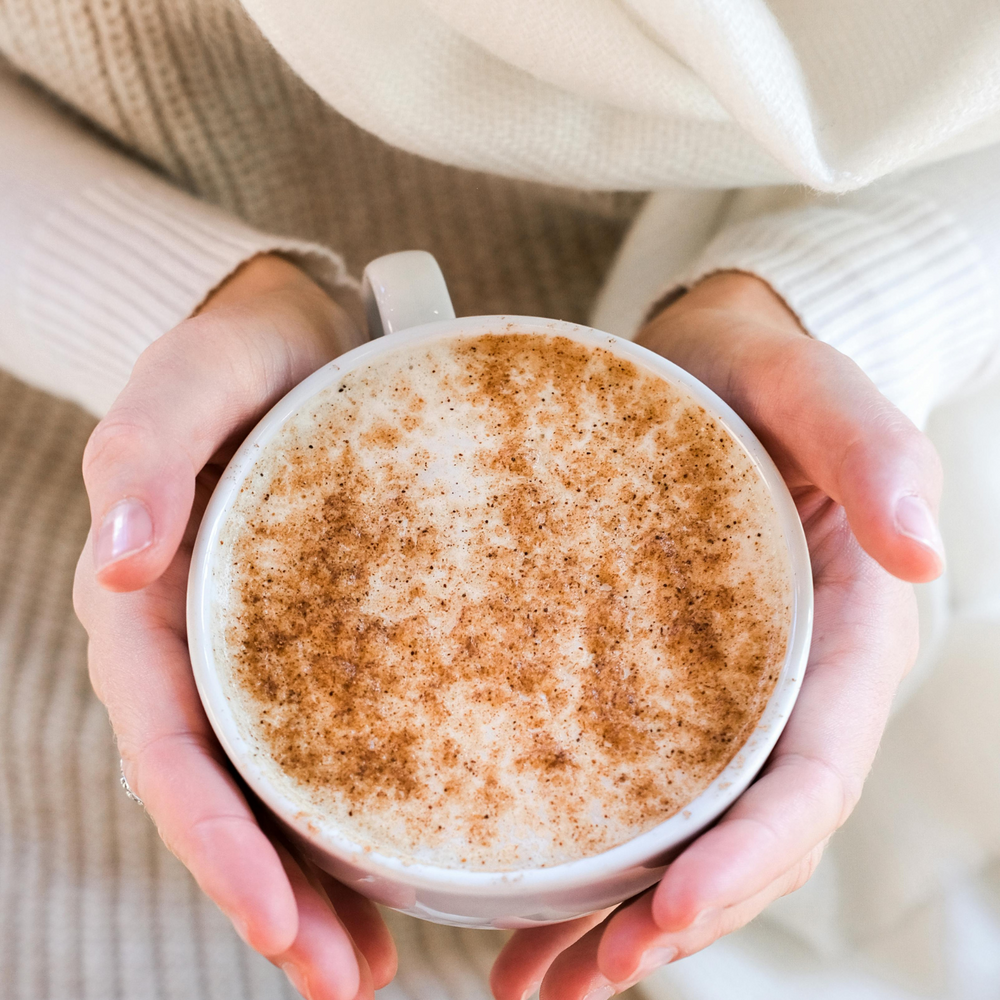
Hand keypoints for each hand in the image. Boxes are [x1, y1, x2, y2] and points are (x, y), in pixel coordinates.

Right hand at [73, 254, 394, 999]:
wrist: (297, 329)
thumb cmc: (237, 353)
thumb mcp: (187, 382)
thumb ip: (146, 456)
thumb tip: (116, 557)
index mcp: (154, 609)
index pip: (173, 750)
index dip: (215, 845)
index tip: (277, 924)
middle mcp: (201, 648)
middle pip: (223, 798)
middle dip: (273, 900)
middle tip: (343, 983)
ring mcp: (259, 650)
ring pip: (273, 790)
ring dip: (313, 885)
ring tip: (369, 967)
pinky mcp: (321, 638)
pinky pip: (329, 739)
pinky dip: (353, 812)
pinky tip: (401, 864)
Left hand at [491, 271, 943, 998]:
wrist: (702, 364)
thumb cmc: (762, 374)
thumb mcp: (815, 388)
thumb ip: (873, 450)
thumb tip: (922, 552)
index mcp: (839, 641)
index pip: (810, 776)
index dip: (750, 856)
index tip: (668, 911)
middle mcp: (784, 691)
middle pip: (744, 837)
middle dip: (672, 919)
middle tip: (583, 980)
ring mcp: (717, 699)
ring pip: (683, 836)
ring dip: (617, 923)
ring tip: (533, 987)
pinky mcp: (653, 686)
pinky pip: (628, 789)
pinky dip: (582, 861)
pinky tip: (520, 908)